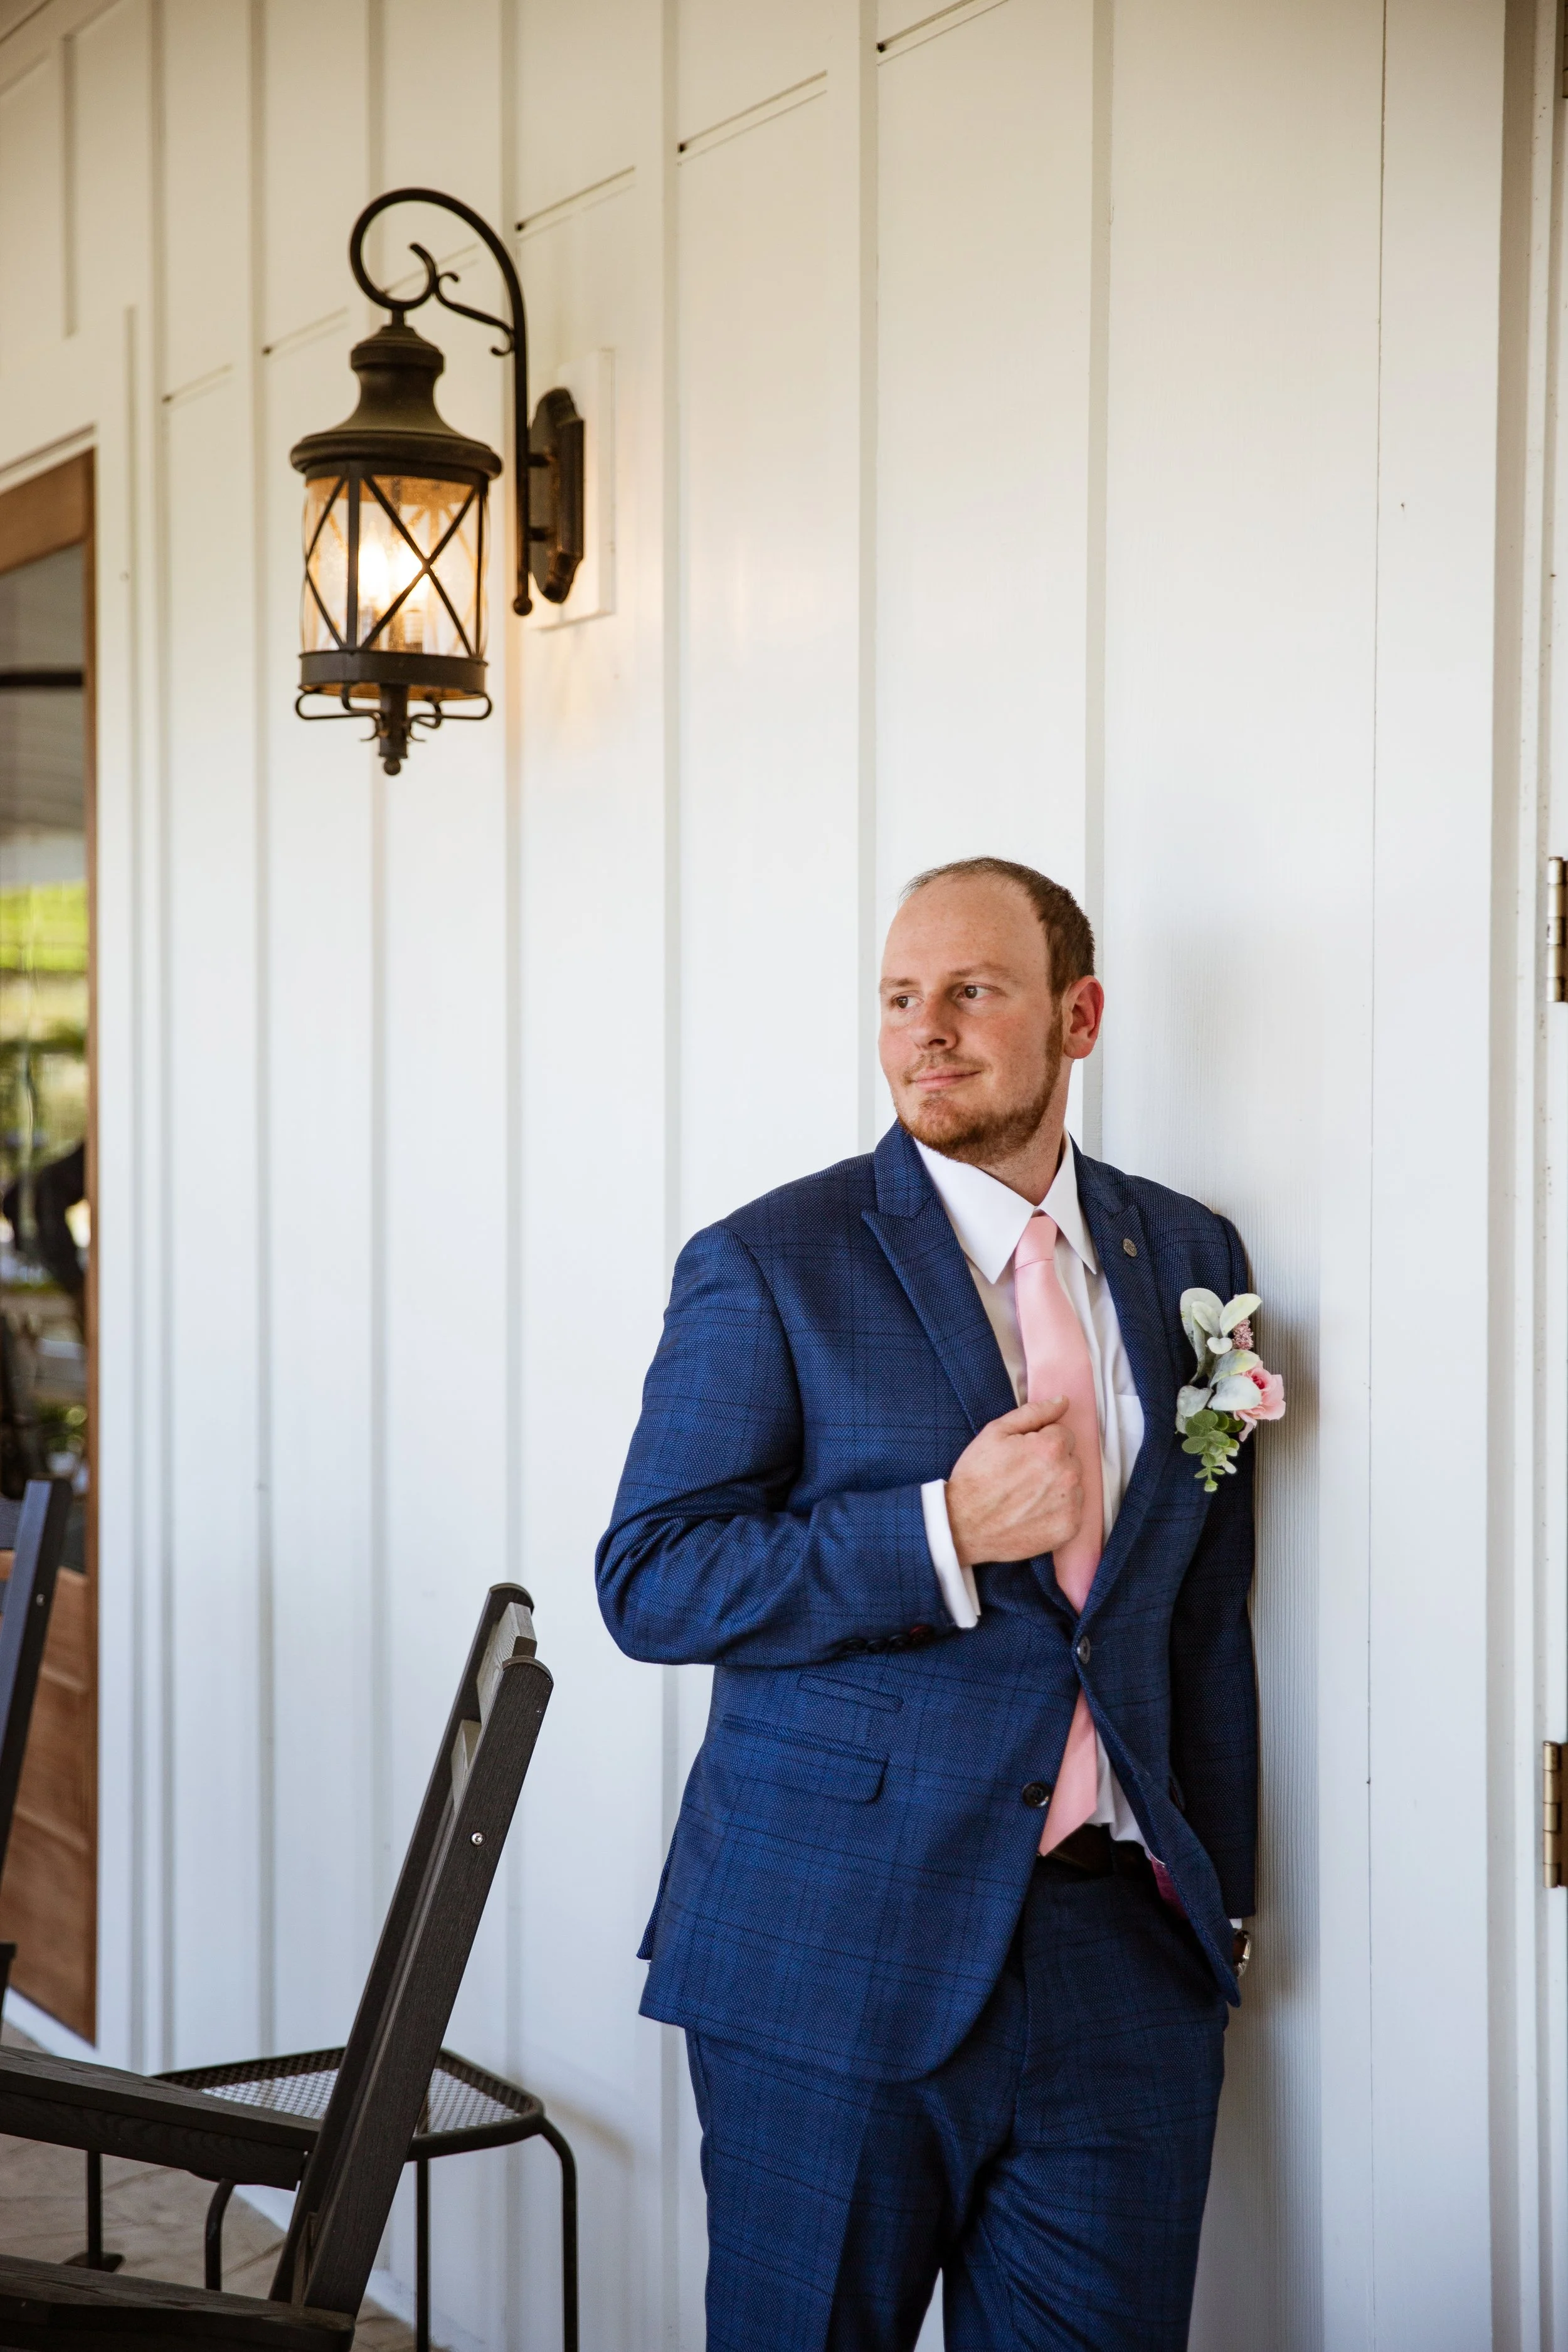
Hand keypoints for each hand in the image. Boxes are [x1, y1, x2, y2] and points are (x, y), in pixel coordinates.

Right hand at [944, 1398, 1082, 1568]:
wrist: (964, 1525)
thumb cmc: (977, 1478)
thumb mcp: (995, 1432)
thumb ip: (1033, 1413)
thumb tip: (1063, 1401)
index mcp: (1051, 1447)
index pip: (1063, 1435)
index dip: (1041, 1443)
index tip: (1023, 1456)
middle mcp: (1067, 1474)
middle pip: (1070, 1459)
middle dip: (1051, 1463)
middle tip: (1022, 1476)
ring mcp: (1071, 1504)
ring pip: (1073, 1485)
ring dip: (1057, 1487)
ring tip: (1027, 1496)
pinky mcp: (1069, 1528)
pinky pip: (1073, 1511)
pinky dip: (1057, 1511)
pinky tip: (1034, 1512)